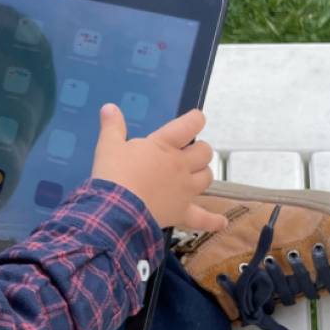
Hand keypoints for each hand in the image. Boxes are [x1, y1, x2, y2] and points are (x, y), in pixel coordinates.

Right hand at [90, 106, 226, 231]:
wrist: (118, 209)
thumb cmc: (114, 174)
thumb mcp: (108, 146)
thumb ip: (112, 126)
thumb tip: (109, 107)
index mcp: (164, 146)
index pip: (189, 125)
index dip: (195, 120)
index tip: (196, 118)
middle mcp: (180, 165)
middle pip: (204, 152)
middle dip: (200, 150)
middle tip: (189, 151)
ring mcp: (184, 189)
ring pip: (206, 178)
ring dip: (203, 174)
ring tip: (194, 175)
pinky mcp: (182, 212)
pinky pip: (203, 218)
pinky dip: (213, 221)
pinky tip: (221, 222)